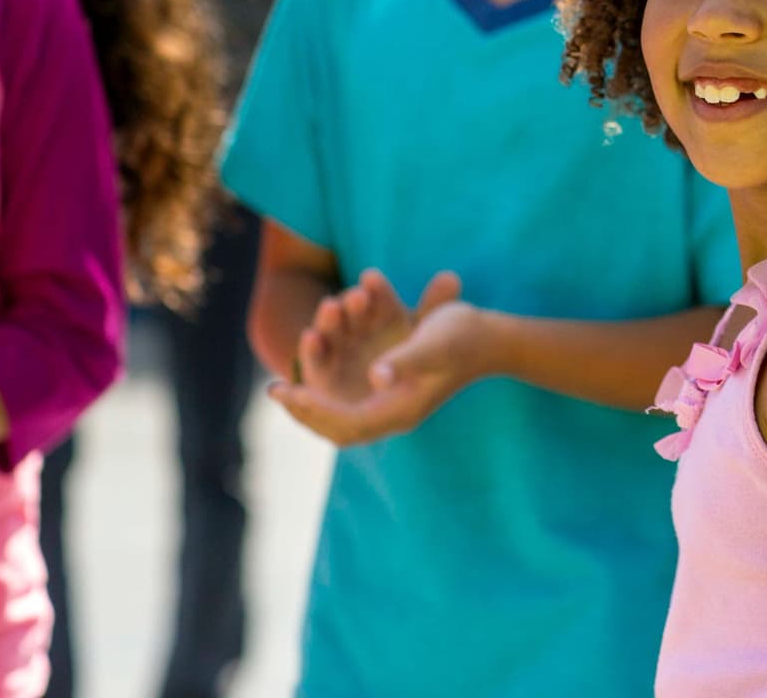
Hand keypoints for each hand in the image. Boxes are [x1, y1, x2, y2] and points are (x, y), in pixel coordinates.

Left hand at [269, 270, 473, 445]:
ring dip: (312, 400)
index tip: (288, 393)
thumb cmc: (464, 336)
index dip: (314, 411)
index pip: (348, 424)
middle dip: (304, 411)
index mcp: (403, 410)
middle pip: (338, 428)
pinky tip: (308, 378)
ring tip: (283, 388)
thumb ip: (406, 360)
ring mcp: (392, 404)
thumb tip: (378, 375)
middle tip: (276, 392)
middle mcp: (394, 413)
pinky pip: (348, 402)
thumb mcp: (435, 342)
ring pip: (339, 417)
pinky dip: (325, 392)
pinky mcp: (391, 391)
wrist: (490, 338)